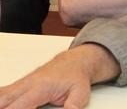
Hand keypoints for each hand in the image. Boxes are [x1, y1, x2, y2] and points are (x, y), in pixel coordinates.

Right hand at [0, 44, 119, 108]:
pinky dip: (2, 98)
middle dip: (3, 106)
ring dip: (1, 102)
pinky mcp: (21, 85)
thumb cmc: (76, 76)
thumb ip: (73, 104)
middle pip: (4, 99)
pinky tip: (2, 101)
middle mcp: (28, 84)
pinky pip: (4, 91)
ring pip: (2, 94)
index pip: (19, 105)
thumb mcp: (80, 92)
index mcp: (41, 87)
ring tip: (4, 106)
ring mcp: (23, 83)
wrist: (75, 62)